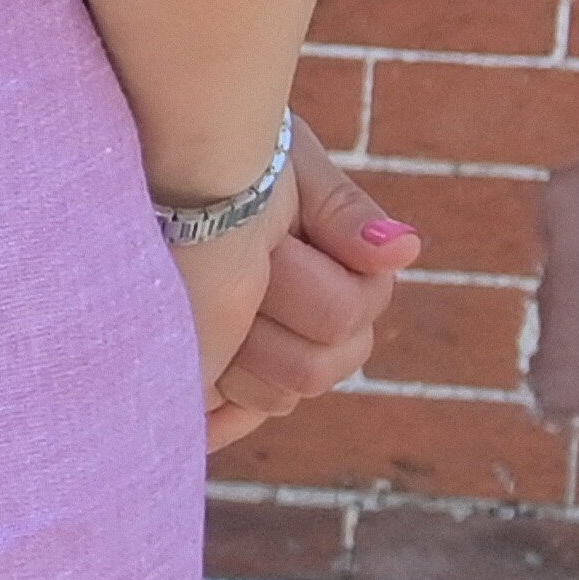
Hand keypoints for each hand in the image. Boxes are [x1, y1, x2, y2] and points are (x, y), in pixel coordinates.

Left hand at [192, 140, 410, 448]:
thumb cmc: (240, 161)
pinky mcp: (241, 386)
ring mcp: (289, 361)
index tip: (259, 240)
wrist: (177, 168)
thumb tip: (401, 250)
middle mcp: (337, 330)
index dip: (288, 279)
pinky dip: (217, 414)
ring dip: (229, 357)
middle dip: (253, 319)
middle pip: (314, 371)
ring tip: (195, 304)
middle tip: (214, 271)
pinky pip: (244, 419)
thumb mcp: (290, 166)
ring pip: (279, 398)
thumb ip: (343, 210)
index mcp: (359, 279)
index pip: (342, 314)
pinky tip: (190, 404)